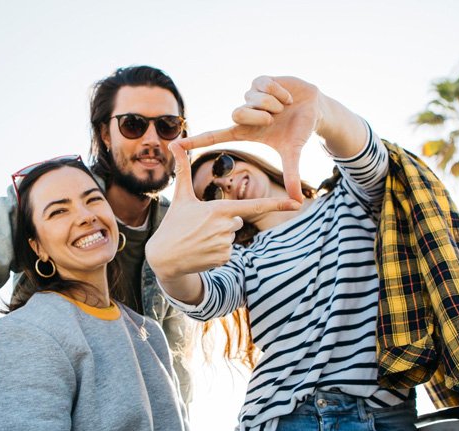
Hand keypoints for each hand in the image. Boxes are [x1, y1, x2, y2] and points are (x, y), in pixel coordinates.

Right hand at [145, 142, 299, 287]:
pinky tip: (202, 252)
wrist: (163, 257)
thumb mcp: (180, 197)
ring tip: (199, 239)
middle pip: (237, 220)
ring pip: (232, 236)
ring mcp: (224, 244)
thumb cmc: (173, 224)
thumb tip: (173, 142)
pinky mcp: (223, 259)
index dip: (276, 204)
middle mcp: (225, 227)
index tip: (296, 203)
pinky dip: (217, 252)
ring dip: (218, 238)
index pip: (253, 206)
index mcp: (219, 209)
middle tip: (201, 227)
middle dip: (223, 222)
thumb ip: (183, 169)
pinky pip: (228, 252)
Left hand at [178, 76, 323, 202]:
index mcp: (244, 131)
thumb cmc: (298, 131)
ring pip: (254, 100)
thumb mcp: (292, 151)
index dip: (195, 141)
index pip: (214, 136)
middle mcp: (243, 113)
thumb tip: (297, 202)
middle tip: (274, 119)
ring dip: (274, 105)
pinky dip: (281, 92)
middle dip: (259, 117)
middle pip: (236, 114)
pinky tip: (287, 97)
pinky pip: (265, 85)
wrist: (314, 108)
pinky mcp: (260, 81)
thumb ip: (291, 174)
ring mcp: (250, 96)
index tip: (174, 147)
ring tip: (284, 108)